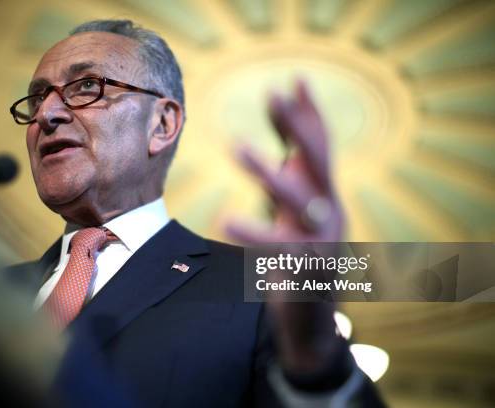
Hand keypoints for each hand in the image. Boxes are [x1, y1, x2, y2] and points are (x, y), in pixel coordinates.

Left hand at [226, 79, 346, 376]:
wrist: (313, 318)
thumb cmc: (298, 254)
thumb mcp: (290, 209)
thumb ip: (283, 171)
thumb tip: (275, 137)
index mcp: (326, 196)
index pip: (321, 147)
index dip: (309, 114)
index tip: (294, 79)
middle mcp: (331, 213)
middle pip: (318, 163)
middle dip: (298, 127)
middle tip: (273, 94)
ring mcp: (322, 243)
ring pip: (299, 201)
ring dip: (270, 172)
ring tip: (238, 146)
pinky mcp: (304, 272)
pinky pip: (279, 250)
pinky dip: (255, 233)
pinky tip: (227, 221)